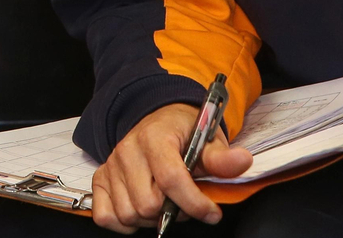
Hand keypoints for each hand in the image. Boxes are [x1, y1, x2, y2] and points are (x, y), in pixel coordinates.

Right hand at [90, 104, 252, 232]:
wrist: (160, 119)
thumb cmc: (184, 132)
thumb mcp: (208, 140)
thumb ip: (221, 157)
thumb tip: (241, 161)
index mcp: (154, 137)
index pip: (171, 179)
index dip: (194, 203)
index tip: (212, 213)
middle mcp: (127, 150)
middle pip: (148, 204)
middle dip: (171, 211)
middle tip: (184, 203)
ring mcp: (111, 165)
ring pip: (128, 214)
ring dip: (150, 218)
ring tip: (164, 203)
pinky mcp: (101, 178)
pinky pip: (105, 216)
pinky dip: (124, 222)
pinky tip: (141, 210)